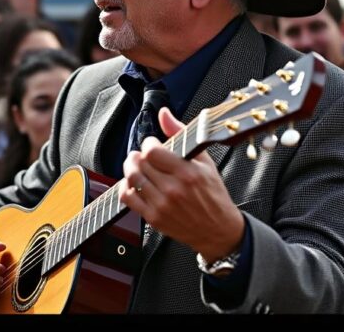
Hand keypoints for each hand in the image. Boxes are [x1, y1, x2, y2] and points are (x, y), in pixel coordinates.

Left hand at [119, 106, 244, 261]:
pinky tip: (134, 183)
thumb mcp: (205, 161)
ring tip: (137, 165)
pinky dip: (125, 186)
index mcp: (188, 173)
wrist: (218, 230)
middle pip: (140, 163)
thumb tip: (164, 114)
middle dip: (138, 155)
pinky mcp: (153, 218)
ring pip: (132, 178)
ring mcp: (162, 205)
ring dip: (130, 168)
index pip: (152, 151)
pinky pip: (128, 197)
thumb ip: (181, 135)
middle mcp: (173, 189)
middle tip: (143, 155)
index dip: (148, 144)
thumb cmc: (213, 194)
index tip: (153, 145)